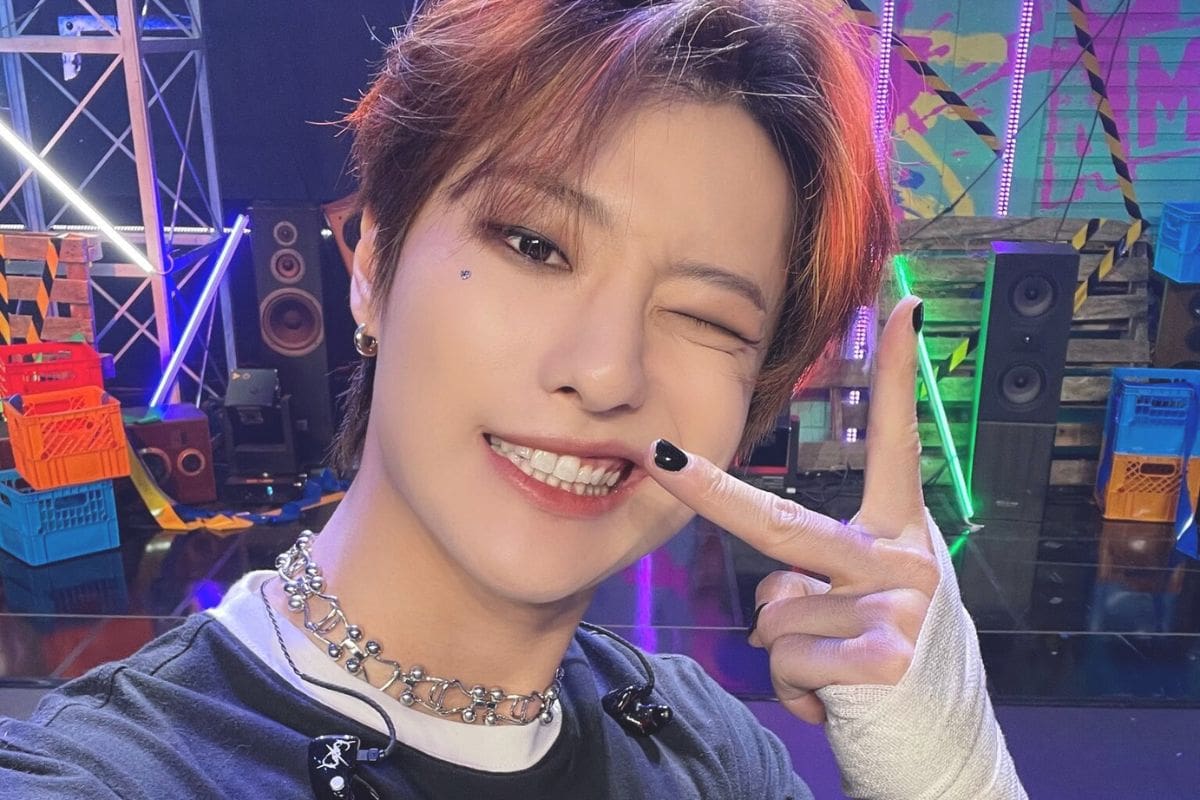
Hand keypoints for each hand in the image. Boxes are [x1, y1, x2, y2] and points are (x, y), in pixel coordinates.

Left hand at [645, 296, 938, 724]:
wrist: (937, 747)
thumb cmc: (888, 667)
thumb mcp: (862, 608)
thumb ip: (816, 579)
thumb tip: (771, 591)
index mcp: (900, 536)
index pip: (896, 444)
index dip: (894, 375)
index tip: (898, 306)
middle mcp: (905, 560)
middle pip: (779, 525)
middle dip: (707, 492)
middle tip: (658, 456)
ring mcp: (898, 606)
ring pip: (773, 618)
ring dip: (788, 656)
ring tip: (837, 676)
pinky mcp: (885, 656)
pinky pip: (785, 663)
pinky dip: (798, 692)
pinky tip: (839, 702)